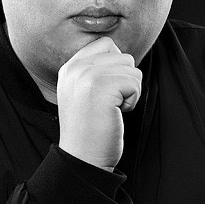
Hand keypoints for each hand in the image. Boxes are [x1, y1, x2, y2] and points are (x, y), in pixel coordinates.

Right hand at [56, 36, 141, 170]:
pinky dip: (132, 101)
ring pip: (132, 69)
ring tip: (110, 109)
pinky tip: (115, 114)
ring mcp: (87, 76)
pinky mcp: (102, 87)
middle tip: (108, 103)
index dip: (117, 67)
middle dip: (125, 81)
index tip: (106, 92)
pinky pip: (135, 83)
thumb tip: (122, 57)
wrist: (83, 158)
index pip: (105, 45)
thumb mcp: (83, 92)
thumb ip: (95, 71)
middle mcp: (76, 68)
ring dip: (129, 92)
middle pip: (123, 56)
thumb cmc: (90, 131)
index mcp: (70, 67)